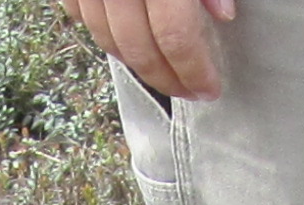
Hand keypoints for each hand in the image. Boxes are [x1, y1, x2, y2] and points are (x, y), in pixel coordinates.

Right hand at [61, 0, 232, 99]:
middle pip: (139, 47)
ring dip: (136, 63)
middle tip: (189, 91)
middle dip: (167, 79)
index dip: (194, 69)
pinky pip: (78, 13)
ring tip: (162, 71)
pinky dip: (103, 32)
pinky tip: (127, 40)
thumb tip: (224, 14)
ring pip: (106, 37)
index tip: (210, 89)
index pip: (175, 35)